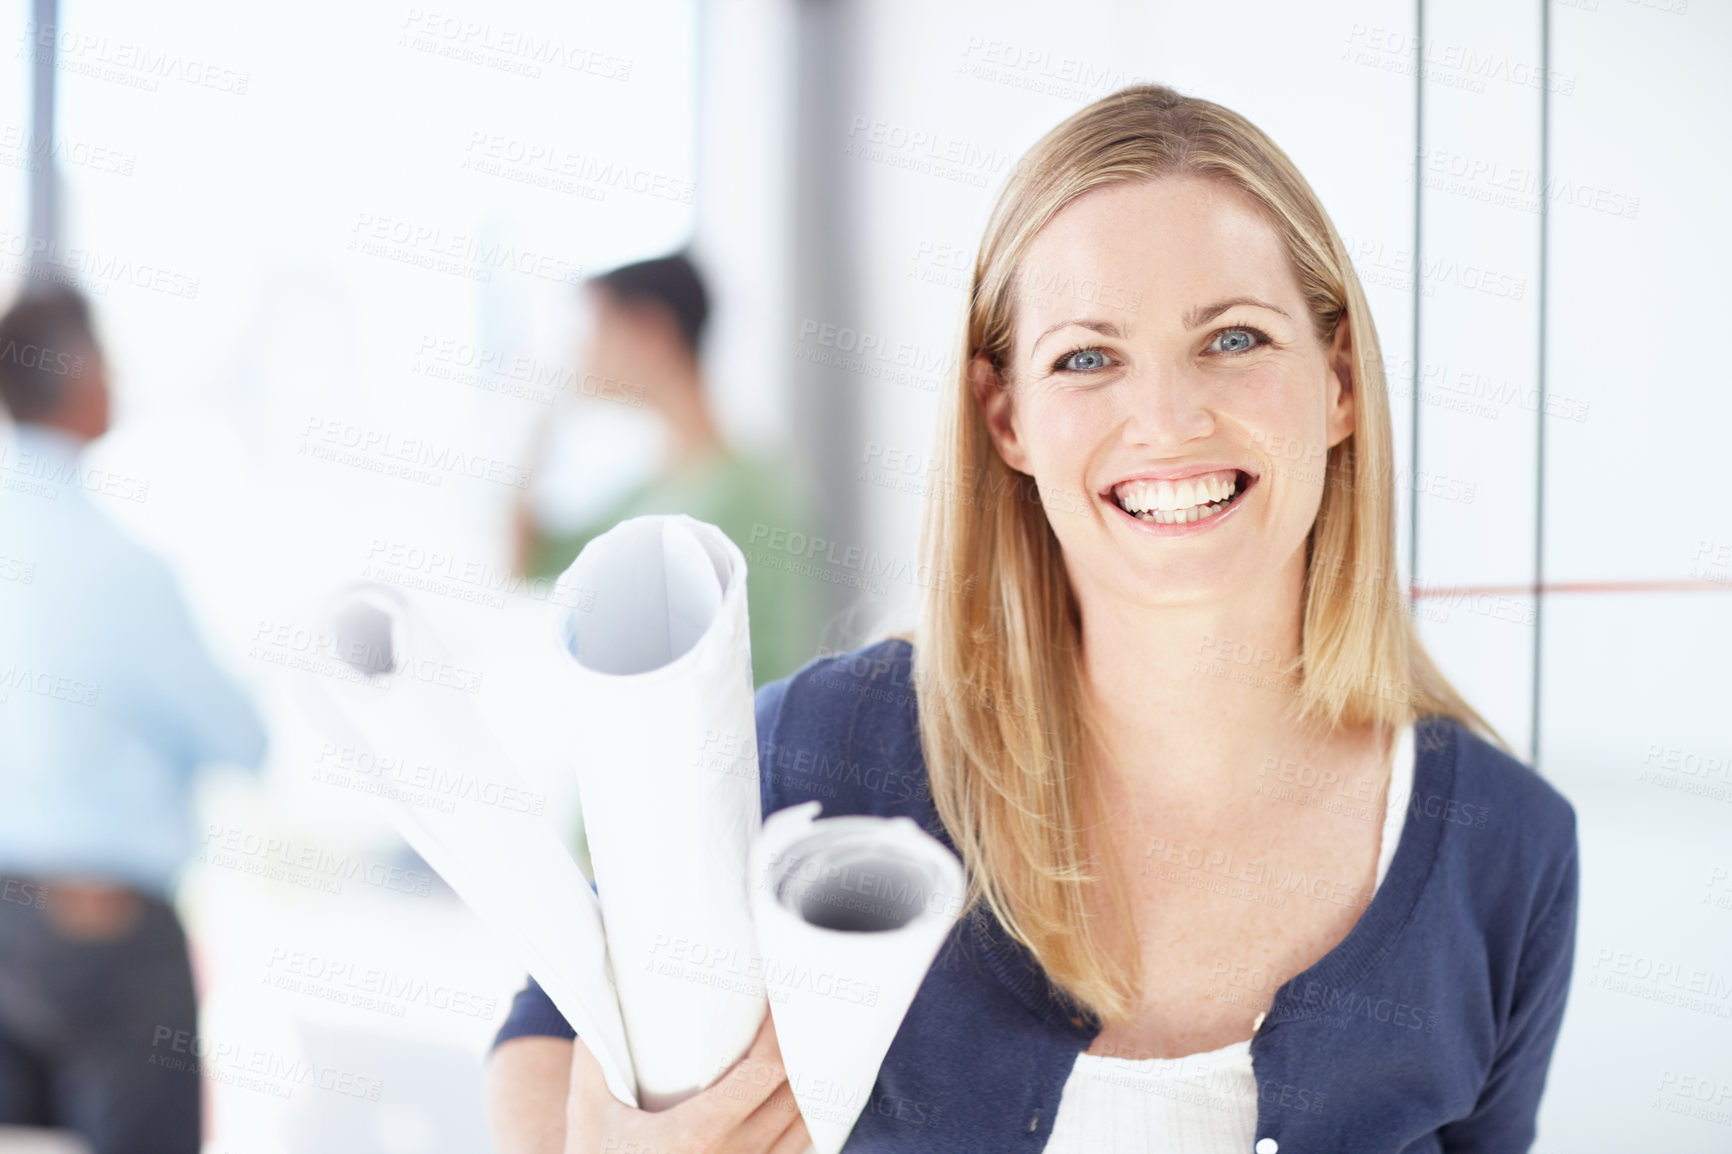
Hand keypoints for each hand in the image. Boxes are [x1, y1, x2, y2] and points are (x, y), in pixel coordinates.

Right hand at [565, 1012, 810, 1153]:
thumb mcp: (588, 1106)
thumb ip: (596, 1051)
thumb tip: (604, 991)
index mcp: (697, 1135)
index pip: (765, 1073)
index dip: (780, 1034)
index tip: (777, 1003)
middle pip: (793, 1096)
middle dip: (801, 1052)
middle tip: (795, 1016)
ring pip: (803, 1130)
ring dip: (807, 1087)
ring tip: (801, 1050)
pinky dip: (801, 1124)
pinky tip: (795, 1098)